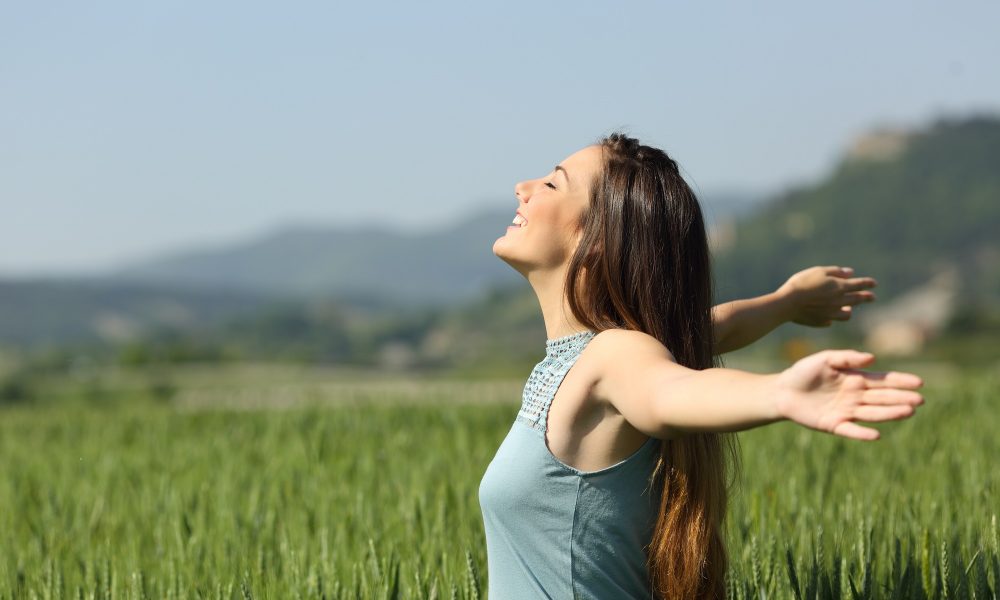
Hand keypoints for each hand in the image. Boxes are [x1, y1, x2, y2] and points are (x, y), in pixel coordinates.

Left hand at [774, 350, 923, 439]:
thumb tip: (872, 359)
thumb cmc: (803, 372)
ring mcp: (846, 411)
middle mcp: (855, 397)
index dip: (900, 381)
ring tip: (908, 412)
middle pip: (882, 398)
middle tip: (919, 400)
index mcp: (855, 379)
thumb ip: (846, 358)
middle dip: (901, 398)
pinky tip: (876, 435)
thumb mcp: (824, 359)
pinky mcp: (834, 425)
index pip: (883, 380)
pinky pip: (851, 430)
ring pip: (872, 413)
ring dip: (890, 413)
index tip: (919, 383)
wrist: (781, 391)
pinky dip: (862, 433)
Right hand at [777, 266, 876, 326]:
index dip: (867, 283)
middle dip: (866, 297)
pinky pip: (831, 321)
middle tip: (872, 297)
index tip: (874, 284)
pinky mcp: (821, 322)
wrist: (788, 303)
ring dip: (850, 310)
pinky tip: (829, 317)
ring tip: (850, 309)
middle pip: (857, 300)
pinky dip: (832, 318)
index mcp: (840, 287)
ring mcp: (831, 314)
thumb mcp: (819, 271)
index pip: (859, 284)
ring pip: (846, 314)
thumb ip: (835, 271)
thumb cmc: (802, 283)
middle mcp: (839, 301)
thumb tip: (850, 272)